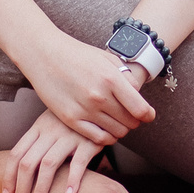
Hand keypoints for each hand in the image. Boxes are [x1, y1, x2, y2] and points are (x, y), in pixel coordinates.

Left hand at [3, 113, 107, 192]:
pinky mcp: (88, 141)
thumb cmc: (71, 121)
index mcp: (38, 127)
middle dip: (21, 190)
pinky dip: (72, 179)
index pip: (16, 154)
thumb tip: (19, 174)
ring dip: (40, 189)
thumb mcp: (51, 124)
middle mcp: (51, 131)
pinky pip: (78, 163)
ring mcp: (69, 135)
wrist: (98, 105)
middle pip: (28, 163)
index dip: (9, 177)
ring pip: (48, 164)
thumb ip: (38, 143)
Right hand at [15, 30, 158, 147]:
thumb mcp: (106, 58)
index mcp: (111, 78)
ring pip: (116, 132)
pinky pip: (98, 138)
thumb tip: (138, 95)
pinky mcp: (71, 119)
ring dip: (122, 129)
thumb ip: (125, 77)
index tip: (148, 115)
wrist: (45, 54)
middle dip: (135, 121)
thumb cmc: (78, 54)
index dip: (148, 115)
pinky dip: (107, 138)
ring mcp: (84, 109)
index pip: (140, 109)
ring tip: (118, 121)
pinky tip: (107, 130)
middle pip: (130, 122)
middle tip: (131, 116)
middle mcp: (99, 96)